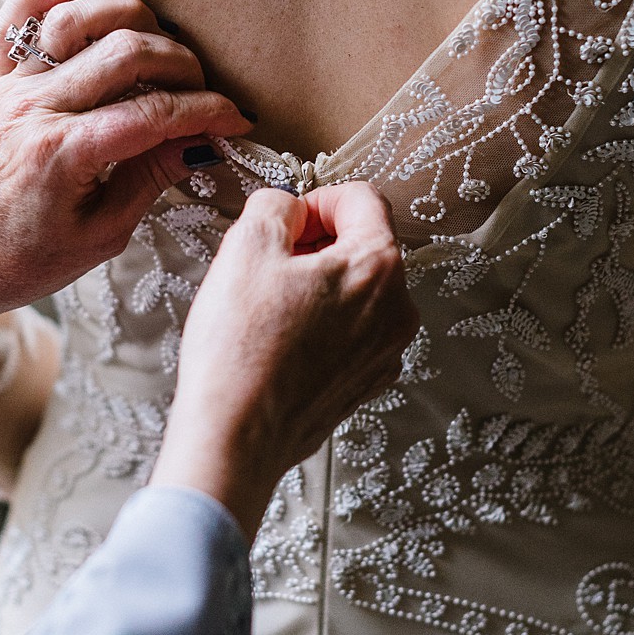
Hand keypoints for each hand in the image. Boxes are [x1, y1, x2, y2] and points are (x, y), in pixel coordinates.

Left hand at [0, 0, 250, 344]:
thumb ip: (149, 179)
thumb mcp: (100, 236)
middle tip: (205, 92)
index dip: (208, 112)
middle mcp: (37, 107)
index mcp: (64, 152)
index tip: (237, 120)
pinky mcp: (0, 83)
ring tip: (159, 50)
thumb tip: (202, 142)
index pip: (155, 112)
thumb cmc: (21, 261)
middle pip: (127, 52)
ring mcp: (15, 88)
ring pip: (80, 20)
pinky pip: (12, 20)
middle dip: (183, 65)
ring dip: (131, 21)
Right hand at [151, 183, 419, 540]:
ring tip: (266, 307)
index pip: (363, 199)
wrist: (236, 435)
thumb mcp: (244, 248)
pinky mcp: (365, 383)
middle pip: (363, 247)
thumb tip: (286, 207)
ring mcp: (385, 352)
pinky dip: (318, 325)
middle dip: (315, 244)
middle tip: (266, 263)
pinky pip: (349, 333)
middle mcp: (397, 309)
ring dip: (315, 284)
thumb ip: (273, 206)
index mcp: (378, 266)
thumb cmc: (240, 348)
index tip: (284, 220)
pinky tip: (277, 341)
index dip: (315, 199)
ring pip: (355, 291)